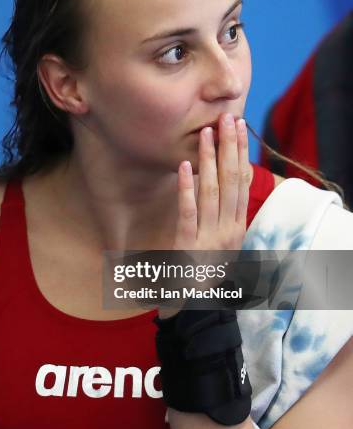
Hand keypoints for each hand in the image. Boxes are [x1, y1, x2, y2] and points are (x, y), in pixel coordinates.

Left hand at [158, 112, 249, 318]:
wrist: (193, 310)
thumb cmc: (202, 274)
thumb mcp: (220, 244)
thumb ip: (222, 216)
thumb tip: (221, 184)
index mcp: (237, 227)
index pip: (242, 183)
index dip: (241, 153)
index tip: (240, 127)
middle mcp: (228, 230)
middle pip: (231, 181)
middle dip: (230, 147)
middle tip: (227, 118)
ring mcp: (209, 238)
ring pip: (212, 191)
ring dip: (209, 159)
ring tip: (206, 133)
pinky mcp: (188, 246)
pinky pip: (188, 212)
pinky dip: (187, 188)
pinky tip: (186, 167)